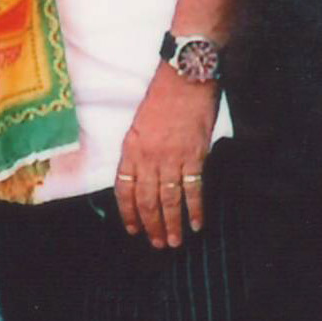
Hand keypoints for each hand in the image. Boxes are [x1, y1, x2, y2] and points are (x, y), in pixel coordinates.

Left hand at [113, 69, 215, 248]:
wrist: (185, 77)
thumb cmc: (163, 97)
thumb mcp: (140, 124)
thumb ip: (138, 151)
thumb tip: (140, 177)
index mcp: (130, 149)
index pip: (124, 190)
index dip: (128, 213)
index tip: (133, 229)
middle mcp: (147, 157)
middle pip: (146, 200)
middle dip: (151, 225)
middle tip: (157, 244)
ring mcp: (171, 158)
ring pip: (169, 200)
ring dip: (172, 224)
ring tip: (175, 241)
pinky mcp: (194, 156)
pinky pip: (194, 189)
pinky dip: (196, 208)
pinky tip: (198, 223)